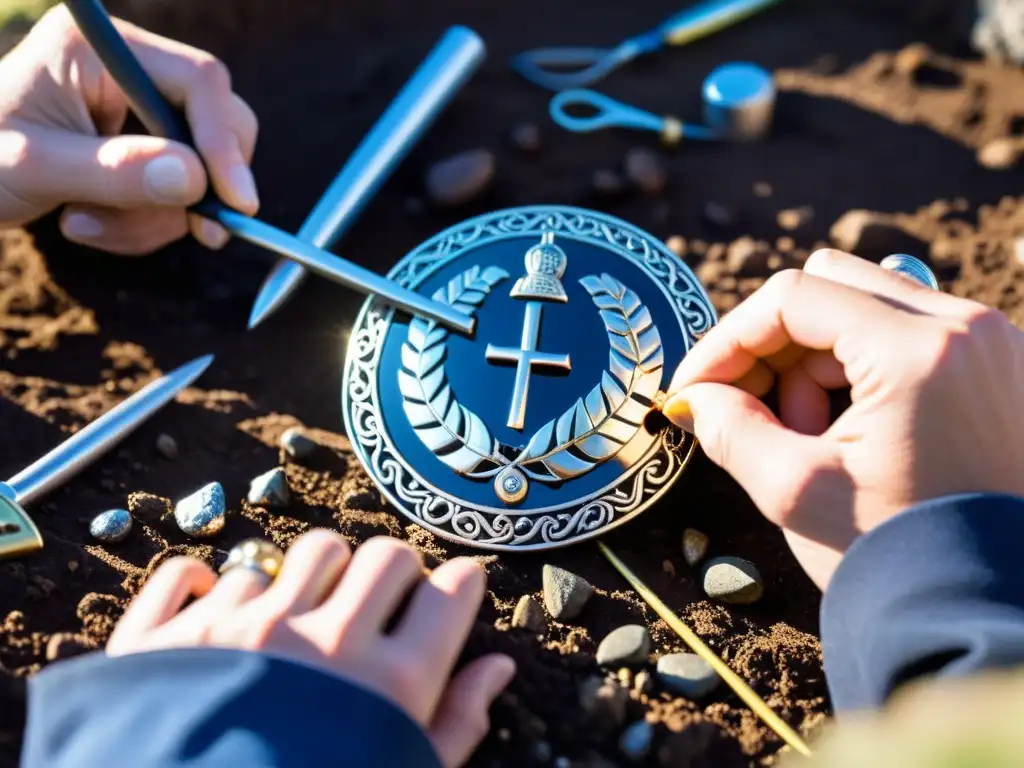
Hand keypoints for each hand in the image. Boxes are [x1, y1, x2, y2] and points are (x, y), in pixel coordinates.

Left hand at [0, 5, 258, 253]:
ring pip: (199, 166)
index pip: (198, 82)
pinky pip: (176, 189)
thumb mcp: (35, 168)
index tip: (237, 204)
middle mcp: (126, 69)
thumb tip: (195, 181)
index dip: (224, 142)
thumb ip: (114, 172)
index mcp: (99, 50)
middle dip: (197, 187)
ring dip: (157, 216)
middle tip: (195, 236)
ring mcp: (134, 107)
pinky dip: (147, 221)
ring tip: (87, 228)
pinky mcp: (137, 144)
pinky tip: (90, 222)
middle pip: (214, 122)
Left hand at [106, 530, 514, 767]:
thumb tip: (496, 666)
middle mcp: (321, 641)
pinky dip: (208, 589)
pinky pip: (195, 575)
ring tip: (298, 624)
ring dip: (308, 580)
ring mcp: (240, 632)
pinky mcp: (165, 642)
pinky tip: (221, 616)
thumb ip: (456, 725)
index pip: (450, 589)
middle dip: (392, 575)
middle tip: (377, 611)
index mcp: (389, 684)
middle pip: (384, 555)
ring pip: (299, 554)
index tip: (445, 603)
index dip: (456, 591)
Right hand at [663, 249, 1023, 588]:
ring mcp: (992, 344)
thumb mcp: (796, 492)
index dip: (726, 340)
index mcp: (922, 350)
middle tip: (746, 408)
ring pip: (864, 308)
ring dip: (814, 362)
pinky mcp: (997, 368)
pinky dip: (857, 372)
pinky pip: (904, 335)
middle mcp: (969, 326)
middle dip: (773, 344)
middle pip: (830, 285)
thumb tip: (692, 398)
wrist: (985, 613)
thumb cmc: (900, 559)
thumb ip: (729, 429)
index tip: (692, 389)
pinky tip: (847, 436)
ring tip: (807, 439)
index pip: (792, 298)